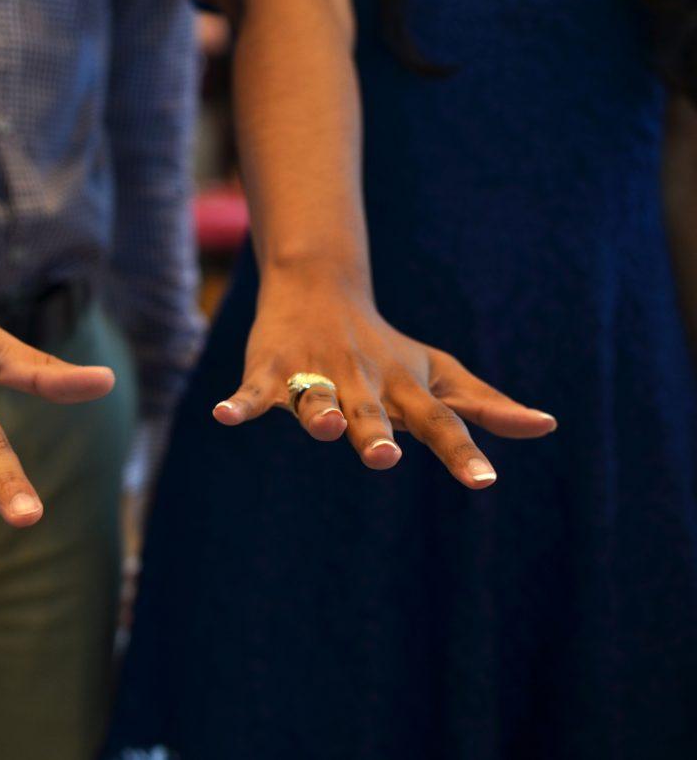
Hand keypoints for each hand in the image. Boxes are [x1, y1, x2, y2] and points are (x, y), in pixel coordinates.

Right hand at [212, 269, 556, 487]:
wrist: (321, 287)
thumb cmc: (385, 346)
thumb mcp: (436, 372)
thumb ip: (484, 403)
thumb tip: (547, 426)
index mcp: (403, 388)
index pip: (439, 421)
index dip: (461, 451)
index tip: (484, 483)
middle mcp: (361, 381)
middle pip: (372, 413)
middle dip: (376, 435)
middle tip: (385, 459)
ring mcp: (314, 374)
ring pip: (316, 400)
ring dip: (319, 413)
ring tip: (325, 427)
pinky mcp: (271, 369)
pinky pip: (253, 391)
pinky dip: (239, 403)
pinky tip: (224, 415)